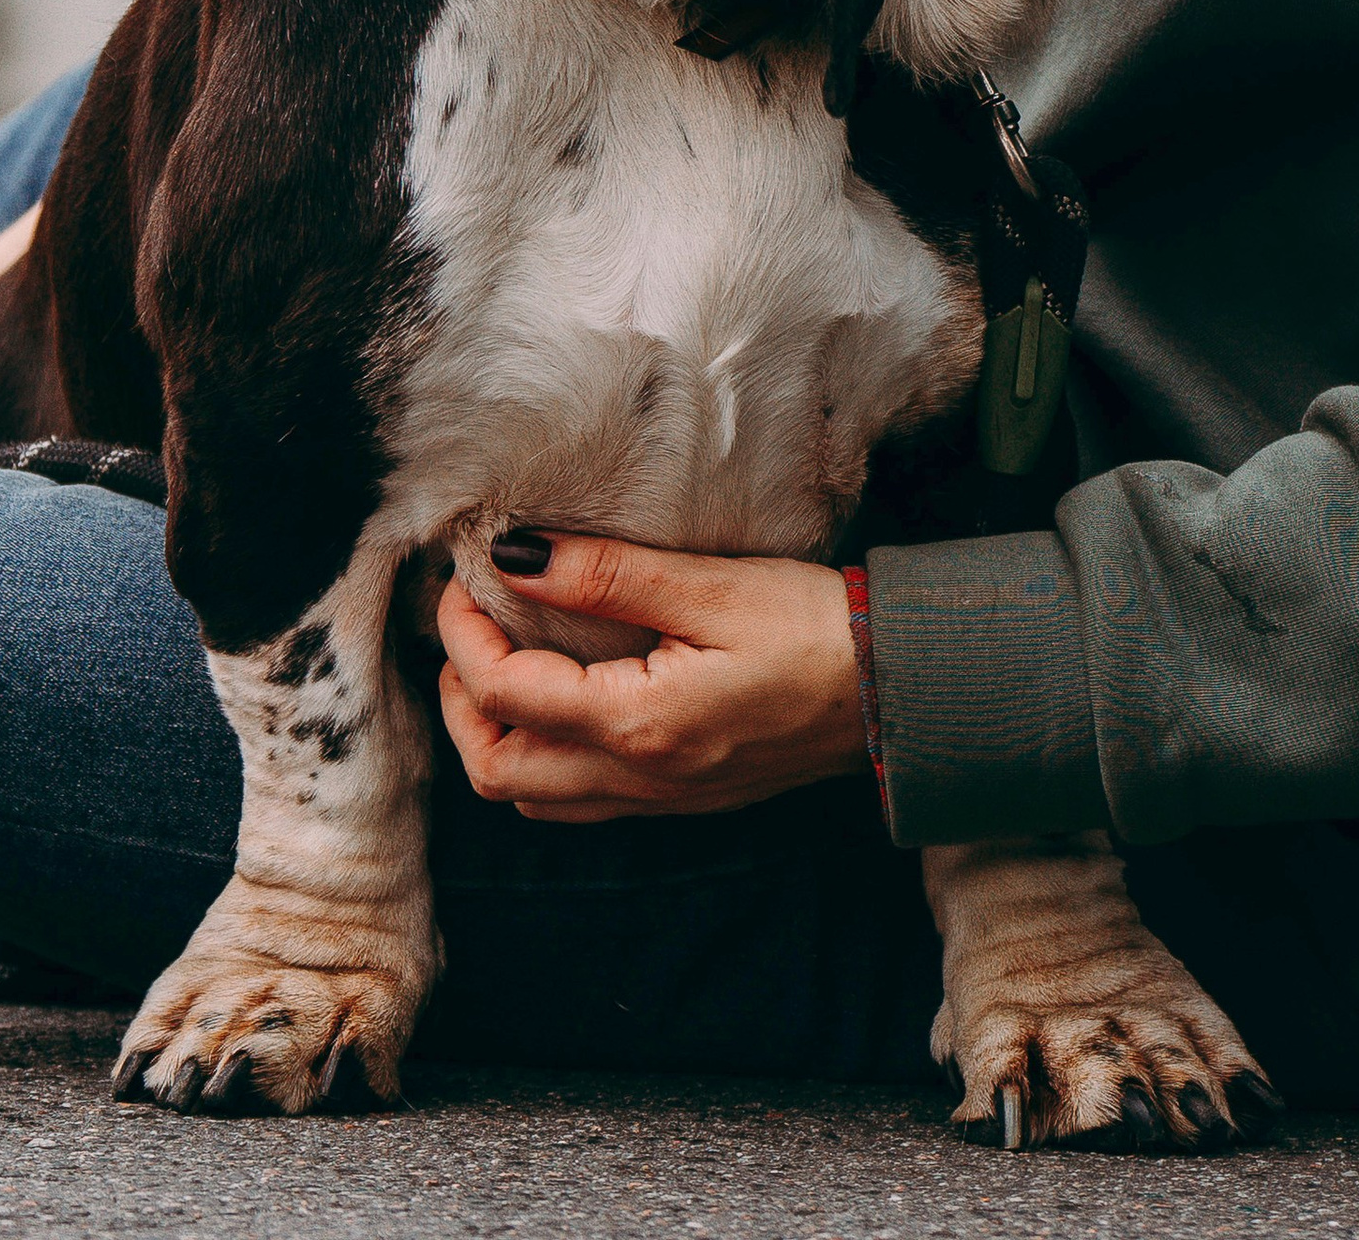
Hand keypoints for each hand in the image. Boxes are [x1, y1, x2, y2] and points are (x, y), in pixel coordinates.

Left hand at [436, 532, 867, 824]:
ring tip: (500, 665)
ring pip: (532, 796)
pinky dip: (542, 758)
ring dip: (496, 736)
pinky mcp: (682, 797)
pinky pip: (578, 802)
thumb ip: (608, 575)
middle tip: (464, 633)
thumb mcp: (711, 586)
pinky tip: (562, 705)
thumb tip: (518, 555)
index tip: (460, 582)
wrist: (897, 691)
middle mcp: (637, 777)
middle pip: (497, 768)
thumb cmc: (813, 629)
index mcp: (636, 725)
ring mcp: (659, 798)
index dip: (463, 635)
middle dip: (460, 700)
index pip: (504, 692)